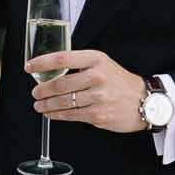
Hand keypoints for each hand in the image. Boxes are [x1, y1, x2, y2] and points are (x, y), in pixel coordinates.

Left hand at [26, 48, 144, 132]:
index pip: (62, 59)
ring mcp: (98, 97)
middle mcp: (97, 76)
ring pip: (62, 101)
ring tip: (39, 105)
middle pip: (59, 83)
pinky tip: (51, 113)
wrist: (145, 101)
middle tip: (35, 92)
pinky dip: (56, 115)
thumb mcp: (103, 64)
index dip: (42, 63)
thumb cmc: (120, 82)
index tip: (29, 67)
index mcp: (95, 59)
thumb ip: (80, 66)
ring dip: (46, 104)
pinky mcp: (98, 115)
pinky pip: (71, 115)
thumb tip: (51, 71)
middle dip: (42, 90)